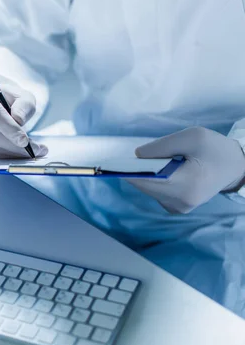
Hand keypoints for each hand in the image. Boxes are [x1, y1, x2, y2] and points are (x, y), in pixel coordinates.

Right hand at [0, 82, 47, 157]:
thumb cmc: (4, 100)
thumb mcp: (20, 95)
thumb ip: (24, 104)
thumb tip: (19, 119)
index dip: (9, 129)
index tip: (25, 141)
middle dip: (14, 146)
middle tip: (35, 152)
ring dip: (10, 155)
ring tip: (30, 154)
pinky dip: (2, 159)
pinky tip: (15, 156)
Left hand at [128, 127, 244, 213]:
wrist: (236, 168)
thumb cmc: (215, 150)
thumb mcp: (192, 137)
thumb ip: (161, 146)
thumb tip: (136, 155)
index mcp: (185, 186)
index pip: (145, 181)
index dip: (127, 171)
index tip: (112, 163)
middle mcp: (179, 203)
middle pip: (144, 185)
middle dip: (139, 169)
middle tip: (143, 155)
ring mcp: (178, 208)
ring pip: (148, 189)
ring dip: (148, 174)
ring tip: (163, 161)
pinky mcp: (176, 207)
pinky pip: (155, 192)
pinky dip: (155, 180)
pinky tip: (166, 171)